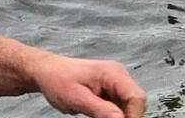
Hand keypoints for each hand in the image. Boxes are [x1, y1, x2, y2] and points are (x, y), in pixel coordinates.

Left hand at [29, 51, 147, 117]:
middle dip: (130, 117)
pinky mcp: (110, 90)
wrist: (48, 72)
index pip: (136, 96)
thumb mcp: (78, 99)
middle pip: (136, 100)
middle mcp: (119, 76)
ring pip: (129, 104)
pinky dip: (116, 115)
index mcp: (113, 73)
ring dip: (123, 116)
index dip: (134, 116)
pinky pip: (120, 105)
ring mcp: (116, 83)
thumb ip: (101, 109)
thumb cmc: (59, 81)